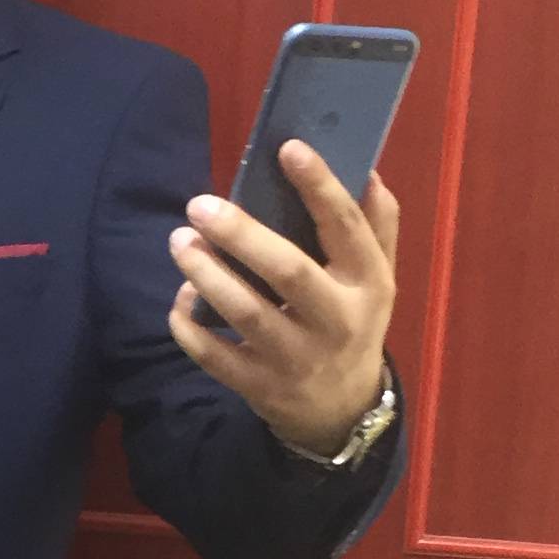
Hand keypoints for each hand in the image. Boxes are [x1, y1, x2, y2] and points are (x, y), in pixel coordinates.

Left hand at [166, 139, 398, 452]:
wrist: (340, 409)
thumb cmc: (353, 322)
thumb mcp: (377, 278)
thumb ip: (377, 225)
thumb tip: (368, 172)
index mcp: (368, 283)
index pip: (346, 227)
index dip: (319, 187)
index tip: (288, 149)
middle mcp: (336, 321)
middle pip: (288, 271)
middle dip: (241, 235)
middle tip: (199, 204)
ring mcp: (296, 358)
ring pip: (245, 313)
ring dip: (207, 275)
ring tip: (180, 242)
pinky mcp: (259, 386)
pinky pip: (215, 355)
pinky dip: (190, 325)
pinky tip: (181, 296)